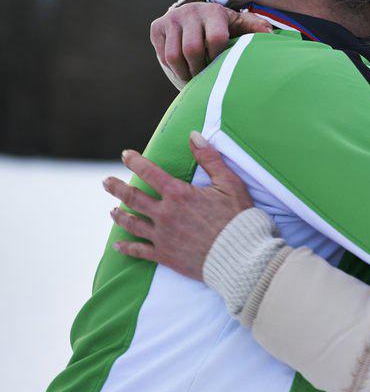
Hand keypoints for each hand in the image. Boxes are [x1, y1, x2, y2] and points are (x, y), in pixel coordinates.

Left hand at [103, 132, 254, 280]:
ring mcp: (163, 236)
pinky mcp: (165, 255)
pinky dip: (126, 247)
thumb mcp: (230, 183)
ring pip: (132, 224)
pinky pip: (140, 251)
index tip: (125, 155)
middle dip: (117, 188)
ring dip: (120, 215)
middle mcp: (165, 214)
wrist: (240, 255)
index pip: (150, 172)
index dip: (135, 161)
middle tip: (106, 182)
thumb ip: (210, 158)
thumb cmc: (238, 217)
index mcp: (179, 194)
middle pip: (133, 198)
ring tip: (113, 210)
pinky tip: (118, 245)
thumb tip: (194, 135)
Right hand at [150, 2, 272, 87]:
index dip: (219, 57)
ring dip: (185, 73)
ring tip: (195, 78)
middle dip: (200, 69)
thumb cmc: (224, 26)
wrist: (194, 15)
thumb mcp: (241, 25)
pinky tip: (185, 70)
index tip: (222, 66)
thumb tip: (272, 35)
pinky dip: (174, 68)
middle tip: (206, 79)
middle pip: (192, 50)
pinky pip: (163, 56)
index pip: (215, 39)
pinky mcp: (156, 26)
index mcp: (213, 12)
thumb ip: (256, 28)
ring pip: (174, 56)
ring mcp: (171, 19)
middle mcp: (190, 12)